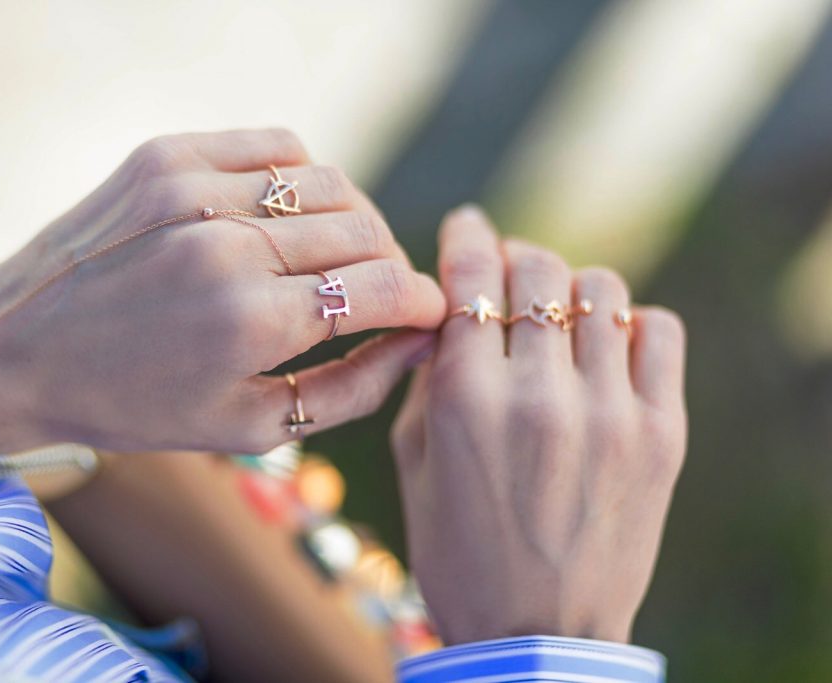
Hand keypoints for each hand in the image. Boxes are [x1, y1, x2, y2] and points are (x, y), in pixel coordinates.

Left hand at [0, 129, 443, 465]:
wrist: (15, 350)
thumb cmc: (133, 404)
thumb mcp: (248, 427)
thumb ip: (350, 388)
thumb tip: (417, 341)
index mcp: (250, 323)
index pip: (382, 288)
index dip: (420, 301)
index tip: (424, 311)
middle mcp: (228, 246)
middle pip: (366, 230)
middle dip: (391, 264)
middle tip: (379, 292)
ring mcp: (195, 189)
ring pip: (330, 182)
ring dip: (354, 220)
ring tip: (334, 256)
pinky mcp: (168, 155)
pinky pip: (277, 146)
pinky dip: (304, 178)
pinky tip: (290, 215)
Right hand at [391, 206, 686, 644]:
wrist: (535, 634)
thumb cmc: (457, 549)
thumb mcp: (414, 460)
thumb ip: (430, 373)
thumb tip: (453, 305)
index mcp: (465, 402)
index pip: (471, 276)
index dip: (466, 236)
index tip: (466, 225)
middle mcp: (540, 397)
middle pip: (537, 270)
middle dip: (515, 258)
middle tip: (508, 273)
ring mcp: (610, 413)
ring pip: (601, 288)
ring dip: (570, 290)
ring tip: (557, 317)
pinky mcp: (662, 434)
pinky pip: (659, 330)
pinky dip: (631, 322)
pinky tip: (607, 348)